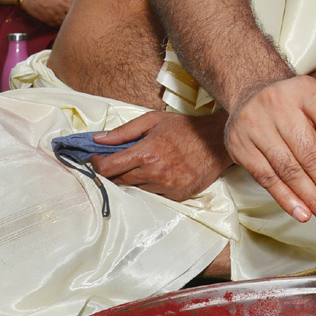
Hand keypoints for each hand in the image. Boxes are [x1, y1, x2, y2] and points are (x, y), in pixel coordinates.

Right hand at [20, 0, 75, 25]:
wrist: (29, 0)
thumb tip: (66, 1)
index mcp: (61, 4)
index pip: (74, 10)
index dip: (77, 11)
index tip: (78, 9)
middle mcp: (58, 13)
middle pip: (71, 19)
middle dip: (73, 18)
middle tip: (75, 16)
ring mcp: (53, 19)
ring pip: (65, 24)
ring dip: (67, 22)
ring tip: (69, 20)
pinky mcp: (48, 22)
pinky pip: (58, 25)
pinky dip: (61, 24)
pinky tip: (62, 22)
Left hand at [90, 111, 232, 200]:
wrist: (218, 141)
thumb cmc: (185, 128)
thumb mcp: (153, 120)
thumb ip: (124, 131)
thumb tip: (98, 139)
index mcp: (146, 153)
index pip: (108, 168)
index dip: (96, 164)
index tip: (97, 159)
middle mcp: (155, 173)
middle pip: (118, 182)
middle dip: (113, 172)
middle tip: (119, 162)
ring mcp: (167, 186)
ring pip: (135, 190)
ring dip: (133, 180)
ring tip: (144, 165)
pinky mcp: (177, 195)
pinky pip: (153, 195)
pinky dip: (151, 186)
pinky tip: (159, 173)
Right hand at [223, 75, 315, 226]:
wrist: (251, 93)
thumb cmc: (297, 109)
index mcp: (307, 91)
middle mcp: (279, 104)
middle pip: (311, 153)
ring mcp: (255, 125)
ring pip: (289, 170)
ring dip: (313, 199)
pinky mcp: (239, 146)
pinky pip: (267, 179)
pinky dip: (288, 200)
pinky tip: (305, 214)